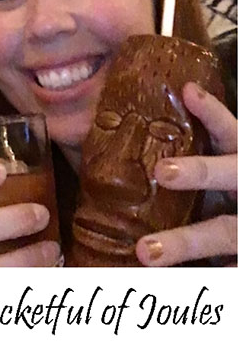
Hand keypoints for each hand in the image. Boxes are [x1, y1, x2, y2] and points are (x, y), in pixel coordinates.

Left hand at [136, 82, 236, 266]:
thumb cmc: (235, 191)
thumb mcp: (226, 168)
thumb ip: (202, 155)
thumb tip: (157, 121)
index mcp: (243, 165)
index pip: (232, 133)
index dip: (213, 112)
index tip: (188, 91)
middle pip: (235, 176)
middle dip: (202, 171)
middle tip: (164, 170)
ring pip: (225, 233)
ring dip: (186, 242)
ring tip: (145, 251)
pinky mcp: (243, 260)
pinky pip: (227, 271)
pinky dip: (200, 280)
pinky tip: (171, 291)